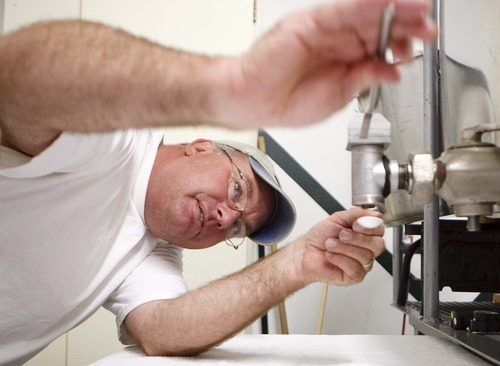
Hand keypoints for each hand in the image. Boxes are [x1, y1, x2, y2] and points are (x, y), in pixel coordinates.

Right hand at [214, 0, 436, 128]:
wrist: (253, 101)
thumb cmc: (286, 103)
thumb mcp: (339, 97)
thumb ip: (365, 78)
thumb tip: (393, 70)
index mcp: (343, 59)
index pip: (379, 43)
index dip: (403, 41)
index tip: (422, 44)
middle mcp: (336, 40)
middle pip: (377, 24)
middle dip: (406, 25)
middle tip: (429, 27)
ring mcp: (324, 29)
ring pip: (365, 13)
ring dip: (394, 11)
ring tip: (420, 11)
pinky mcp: (311, 23)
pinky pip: (344, 10)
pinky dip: (367, 6)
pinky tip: (388, 4)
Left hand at [296, 207, 384, 285]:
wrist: (305, 251)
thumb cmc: (320, 237)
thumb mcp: (338, 218)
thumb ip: (357, 214)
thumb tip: (375, 214)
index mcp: (365, 235)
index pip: (379, 230)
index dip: (369, 226)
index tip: (355, 224)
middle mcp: (366, 249)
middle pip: (377, 245)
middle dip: (358, 238)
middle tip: (341, 234)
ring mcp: (362, 264)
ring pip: (365, 256)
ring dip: (344, 248)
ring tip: (330, 244)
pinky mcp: (355, 276)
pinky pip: (355, 268)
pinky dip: (340, 259)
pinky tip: (330, 255)